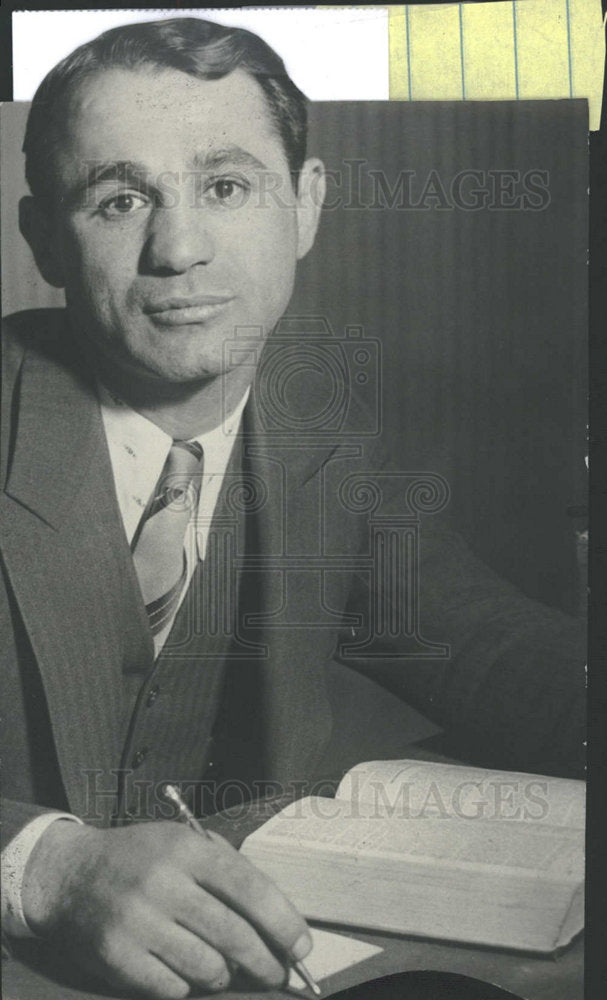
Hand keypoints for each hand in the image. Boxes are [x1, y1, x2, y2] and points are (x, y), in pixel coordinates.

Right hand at [21, 819, 311, 997]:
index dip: (283, 921)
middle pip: (234, 935)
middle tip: (277, 972)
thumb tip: (275, 919)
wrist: (69, 875)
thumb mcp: (182, 842)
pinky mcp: (118, 957)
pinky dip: (187, 985)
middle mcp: (163, 883)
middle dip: (265, 961)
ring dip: (225, 973)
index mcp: (186, 849)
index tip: (301, 945)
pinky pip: (173, 988)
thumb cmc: (139, 857)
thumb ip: (225, 870)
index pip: (249, 888)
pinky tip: (184, 969)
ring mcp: (138, 922)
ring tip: (225, 966)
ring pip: (208, 967)